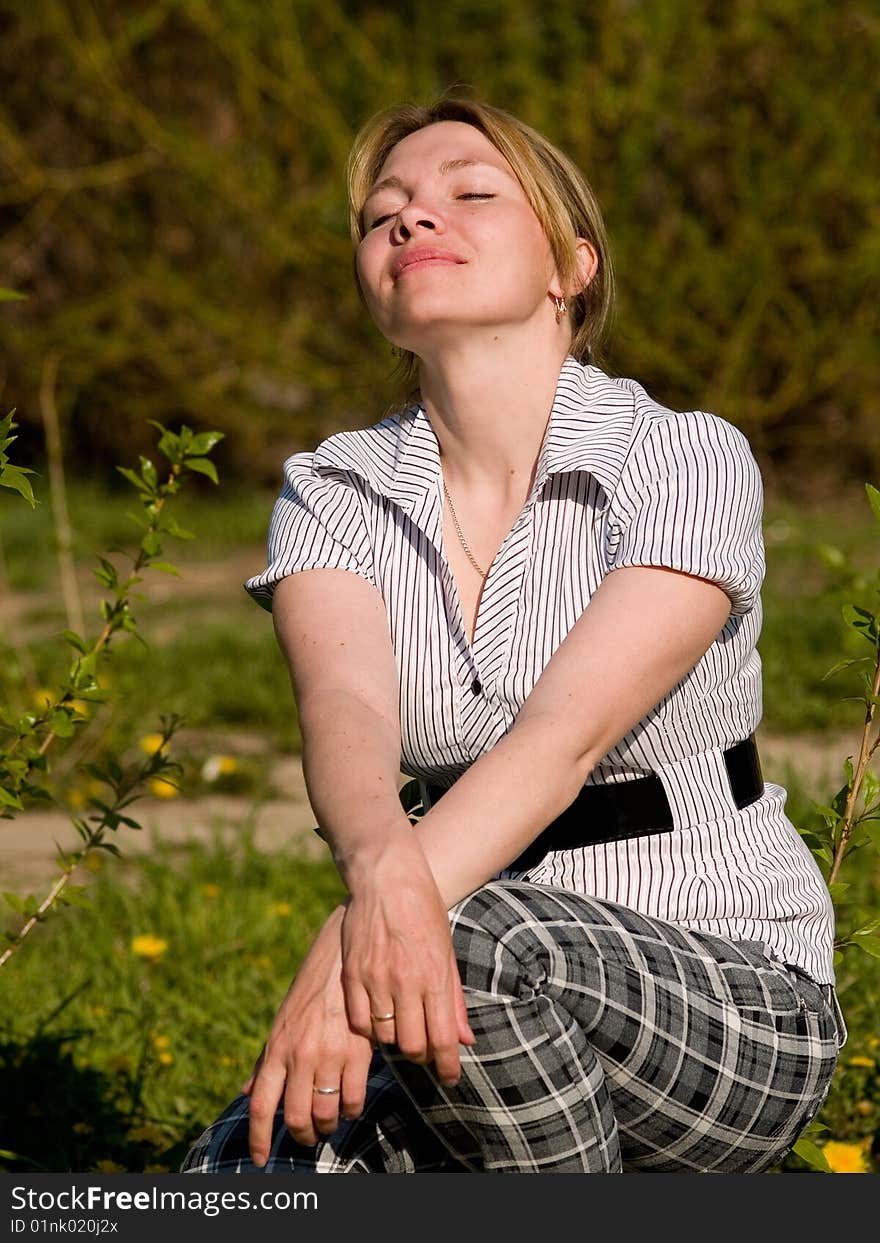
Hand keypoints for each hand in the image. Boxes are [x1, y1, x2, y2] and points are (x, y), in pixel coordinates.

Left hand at [241, 905, 373, 1164]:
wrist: (342, 958)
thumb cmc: (310, 992)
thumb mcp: (283, 1023)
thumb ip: (266, 1062)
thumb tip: (245, 1092)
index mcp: (275, 1048)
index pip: (260, 1105)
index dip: (258, 1138)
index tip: (259, 1161)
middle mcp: (298, 1056)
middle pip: (294, 1117)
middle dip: (301, 1136)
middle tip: (308, 1137)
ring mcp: (328, 1055)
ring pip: (325, 1113)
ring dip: (327, 1125)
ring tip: (330, 1121)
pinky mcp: (356, 1052)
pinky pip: (353, 1099)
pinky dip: (351, 1109)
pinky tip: (351, 1103)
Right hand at [341, 835, 475, 1084]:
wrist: (387, 877)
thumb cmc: (424, 912)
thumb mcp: (446, 951)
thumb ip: (452, 998)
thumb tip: (465, 1040)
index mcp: (434, 976)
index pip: (442, 1040)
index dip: (447, 1067)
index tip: (451, 1079)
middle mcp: (405, 982)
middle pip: (412, 1045)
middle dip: (421, 1055)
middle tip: (424, 1049)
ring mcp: (375, 979)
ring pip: (384, 1036)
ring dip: (396, 1040)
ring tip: (401, 1029)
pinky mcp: (352, 974)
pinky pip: (359, 1021)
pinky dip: (370, 1027)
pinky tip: (378, 1018)